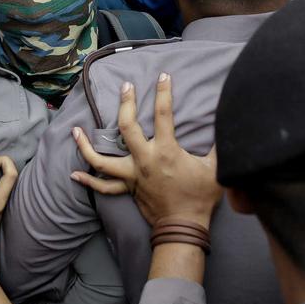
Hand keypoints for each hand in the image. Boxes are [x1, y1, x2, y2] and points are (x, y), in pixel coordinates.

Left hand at [71, 73, 221, 227]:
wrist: (184, 227)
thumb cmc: (200, 197)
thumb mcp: (216, 168)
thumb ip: (221, 145)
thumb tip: (229, 124)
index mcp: (166, 151)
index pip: (163, 114)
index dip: (163, 92)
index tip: (163, 76)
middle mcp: (144, 160)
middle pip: (126, 128)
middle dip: (124, 104)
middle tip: (125, 87)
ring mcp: (132, 176)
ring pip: (101, 160)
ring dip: (85, 146)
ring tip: (75, 130)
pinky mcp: (128, 189)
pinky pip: (103, 187)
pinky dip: (88, 180)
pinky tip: (75, 173)